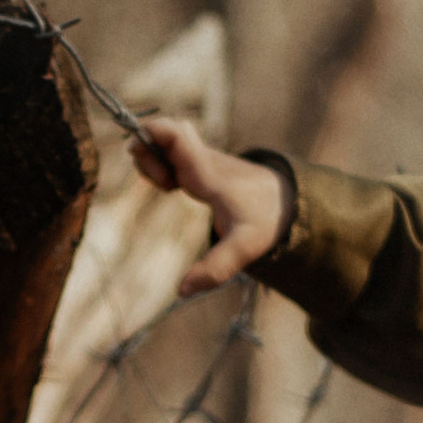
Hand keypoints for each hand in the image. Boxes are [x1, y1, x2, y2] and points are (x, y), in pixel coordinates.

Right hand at [128, 116, 287, 296]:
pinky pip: (169, 151)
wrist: (284, 200)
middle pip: (164, 131)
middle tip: (161, 184)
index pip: (177, 133)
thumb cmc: (264, 219)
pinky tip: (173, 185)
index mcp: (208, 173)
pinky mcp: (197, 162)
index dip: (151, 132)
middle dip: (148, 152)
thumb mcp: (244, 248)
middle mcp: (202, 158)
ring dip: (153, 160)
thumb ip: (215, 268)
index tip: (138, 151)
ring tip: (169, 187)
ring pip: (164, 140)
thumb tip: (182, 290)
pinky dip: (161, 165)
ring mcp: (199, 158)